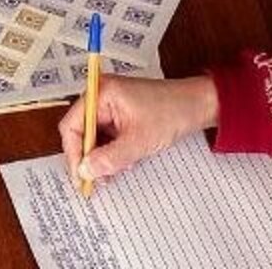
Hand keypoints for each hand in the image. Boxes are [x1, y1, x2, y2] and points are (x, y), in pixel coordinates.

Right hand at [58, 75, 217, 185]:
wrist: (200, 105)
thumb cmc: (173, 111)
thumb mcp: (139, 141)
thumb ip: (109, 158)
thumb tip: (85, 171)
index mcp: (101, 93)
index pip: (72, 125)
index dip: (73, 153)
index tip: (80, 174)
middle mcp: (101, 96)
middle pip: (81, 132)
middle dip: (89, 157)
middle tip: (95, 179)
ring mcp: (110, 105)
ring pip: (95, 137)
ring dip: (102, 156)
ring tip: (116, 170)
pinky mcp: (120, 114)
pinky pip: (107, 136)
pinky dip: (113, 151)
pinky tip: (124, 161)